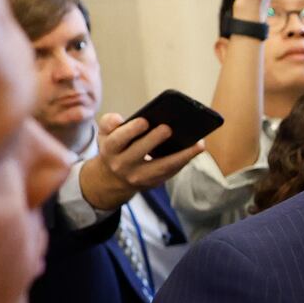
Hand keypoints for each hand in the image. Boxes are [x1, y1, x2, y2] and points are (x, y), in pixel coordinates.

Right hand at [79, 112, 206, 210]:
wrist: (114, 179)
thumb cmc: (115, 148)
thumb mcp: (105, 134)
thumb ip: (109, 123)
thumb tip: (119, 119)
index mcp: (110, 150)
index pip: (117, 140)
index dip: (130, 131)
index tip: (144, 120)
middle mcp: (122, 165)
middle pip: (138, 153)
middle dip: (153, 140)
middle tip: (168, 128)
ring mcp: (139, 177)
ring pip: (161, 167)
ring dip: (181, 156)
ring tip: (198, 144)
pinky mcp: (153, 183)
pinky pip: (170, 172)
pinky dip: (184, 160)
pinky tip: (196, 148)